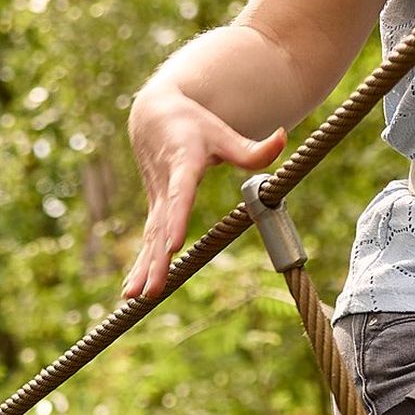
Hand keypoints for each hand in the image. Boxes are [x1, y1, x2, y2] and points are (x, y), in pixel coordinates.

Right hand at [121, 84, 285, 300]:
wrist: (151, 116)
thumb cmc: (191, 124)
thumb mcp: (220, 132)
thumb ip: (250, 147)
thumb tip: (283, 138)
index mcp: (182, 165)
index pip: (180, 194)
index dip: (177, 218)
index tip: (173, 243)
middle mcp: (164, 188)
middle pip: (160, 228)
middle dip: (156, 260)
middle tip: (152, 289)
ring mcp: (156, 202)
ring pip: (149, 240)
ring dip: (142, 270)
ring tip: (134, 297)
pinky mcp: (154, 211)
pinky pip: (147, 242)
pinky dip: (139, 266)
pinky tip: (131, 293)